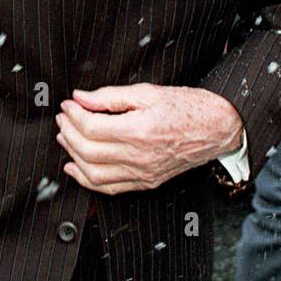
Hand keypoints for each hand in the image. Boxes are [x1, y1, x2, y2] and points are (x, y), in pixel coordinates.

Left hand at [55, 84, 243, 194]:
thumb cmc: (187, 107)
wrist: (216, 128)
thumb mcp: (148, 92)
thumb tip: (81, 97)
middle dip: (69, 132)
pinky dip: (87, 180)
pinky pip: (109, 188)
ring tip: (66, 137)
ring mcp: (142, 173)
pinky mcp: (146, 182)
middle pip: (88, 150)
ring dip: (73, 155)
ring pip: (94, 173)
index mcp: (139, 131)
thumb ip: (110, 96)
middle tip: (64, 117)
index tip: (69, 104)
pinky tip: (75, 167)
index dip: (74, 114)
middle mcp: (139, 157)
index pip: (91, 127)